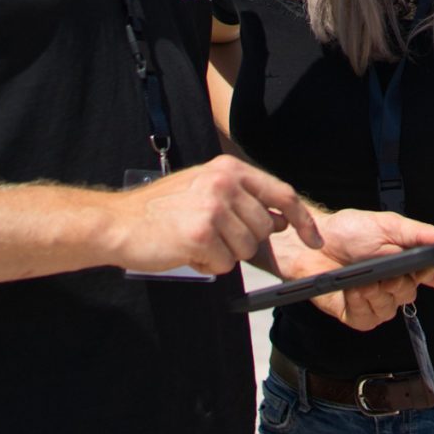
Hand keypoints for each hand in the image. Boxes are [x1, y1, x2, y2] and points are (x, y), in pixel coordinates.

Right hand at [110, 156, 317, 276]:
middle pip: (265, 228)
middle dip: (244, 241)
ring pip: (246, 249)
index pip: (282, 193)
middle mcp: (224, 184)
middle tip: (212, 236)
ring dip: (224, 254)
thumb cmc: (162, 210)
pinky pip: (225, 263)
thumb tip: (283, 220)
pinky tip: (187, 251)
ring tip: (196, 241)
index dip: (303, 220)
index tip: (314, 239)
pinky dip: (208, 265)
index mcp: (229, 169)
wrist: (119, 223)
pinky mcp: (201, 234)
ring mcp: (213, 208)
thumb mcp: (206, 189)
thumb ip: (244, 199)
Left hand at [279, 207, 433, 330]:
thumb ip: (422, 234)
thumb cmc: (349, 231)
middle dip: (396, 282)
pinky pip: (368, 319)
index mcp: (410, 262)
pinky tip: (351, 290)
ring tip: (361, 278)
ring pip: (390, 309)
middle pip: (411, 293)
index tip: (423, 267)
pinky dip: (359, 304)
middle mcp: (397, 284)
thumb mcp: (389, 225)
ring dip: (374, 293)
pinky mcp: (357, 315)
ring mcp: (378, 302)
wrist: (312, 242)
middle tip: (383, 271)